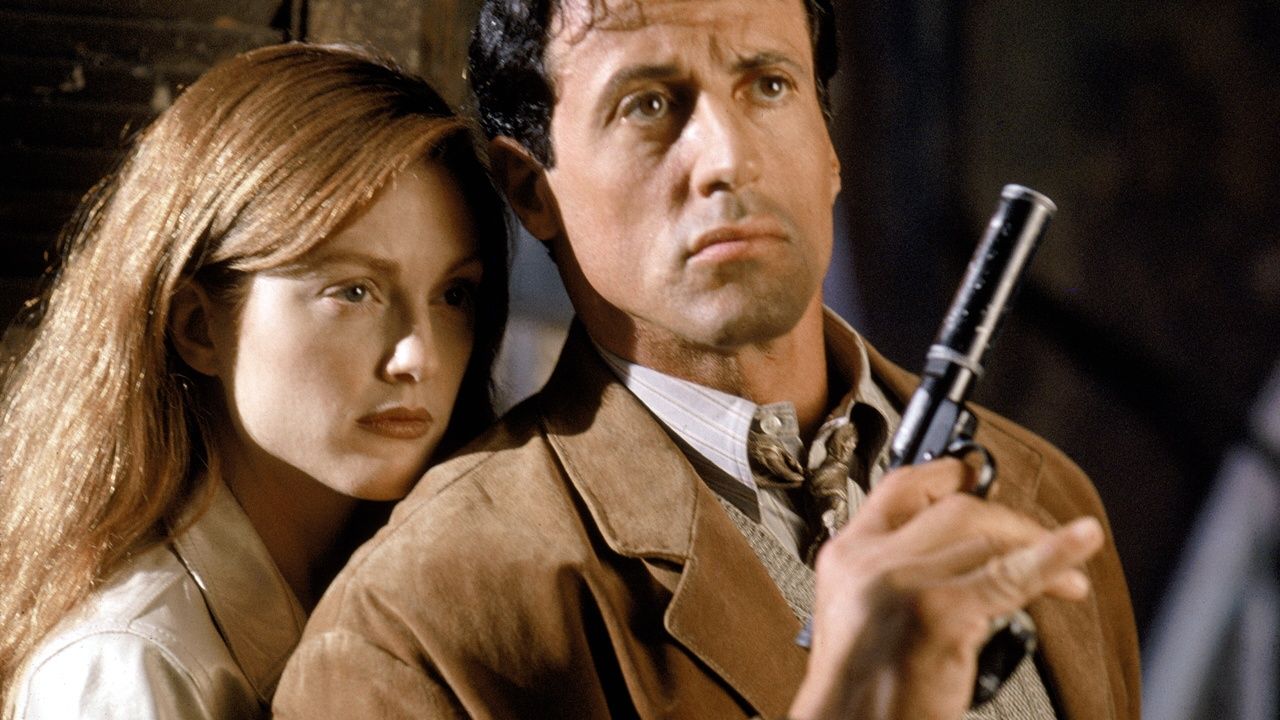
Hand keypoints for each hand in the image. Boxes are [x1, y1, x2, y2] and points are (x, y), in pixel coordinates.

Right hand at [787, 459, 1103, 719]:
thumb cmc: (861, 694)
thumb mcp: (861, 616)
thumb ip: (898, 574)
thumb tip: (969, 553)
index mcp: (847, 558)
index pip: (901, 489)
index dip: (947, 476)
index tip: (975, 477)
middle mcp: (870, 563)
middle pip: (955, 511)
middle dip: (1010, 524)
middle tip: (1043, 548)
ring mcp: (903, 584)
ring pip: (985, 537)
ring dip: (1037, 549)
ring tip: (1067, 578)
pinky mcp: (939, 613)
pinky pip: (1010, 576)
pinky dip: (1052, 555)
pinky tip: (1079, 541)